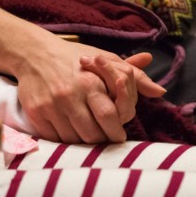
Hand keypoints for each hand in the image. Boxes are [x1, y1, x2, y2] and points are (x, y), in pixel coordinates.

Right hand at [14, 36, 158, 142]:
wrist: (34, 54)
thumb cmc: (76, 59)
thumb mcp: (107, 60)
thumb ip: (134, 77)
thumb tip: (161, 91)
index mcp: (91, 82)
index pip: (110, 116)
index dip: (117, 131)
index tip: (119, 135)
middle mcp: (70, 95)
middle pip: (93, 134)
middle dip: (102, 140)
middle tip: (105, 138)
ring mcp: (51, 106)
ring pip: (74, 140)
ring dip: (84, 142)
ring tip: (87, 132)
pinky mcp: (36, 114)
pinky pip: (55, 139)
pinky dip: (65, 140)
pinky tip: (69, 129)